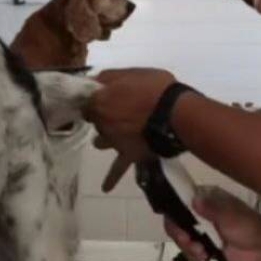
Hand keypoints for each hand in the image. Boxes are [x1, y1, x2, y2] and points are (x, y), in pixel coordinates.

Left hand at [82, 68, 177, 191]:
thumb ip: (110, 77)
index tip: (103, 95)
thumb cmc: (155, 89)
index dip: (95, 97)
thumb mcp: (133, 72)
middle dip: (101, 115)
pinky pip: (118, 168)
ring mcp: (114, 139)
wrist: (174, 114)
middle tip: (114, 110)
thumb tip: (95, 80)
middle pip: (96, 119)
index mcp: (100, 100)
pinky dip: (112, 178)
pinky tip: (106, 188)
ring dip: (103, 139)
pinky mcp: (128, 153)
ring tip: (104, 140)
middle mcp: (102, 122)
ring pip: (102, 140)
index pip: (87, 99)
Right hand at [166, 186, 260, 260]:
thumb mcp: (229, 216)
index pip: (179, 200)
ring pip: (180, 236)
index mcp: (206, 198)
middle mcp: (200, 211)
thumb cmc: (248, 228)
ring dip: (187, 247)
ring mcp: (201, 228)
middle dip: (179, 234)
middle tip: (188, 242)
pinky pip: (187, 249)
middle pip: (175, 221)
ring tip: (202, 253)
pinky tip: (204, 256)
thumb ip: (211, 208)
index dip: (173, 212)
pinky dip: (193, 254)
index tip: (178, 225)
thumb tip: (194, 199)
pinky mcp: (202, 244)